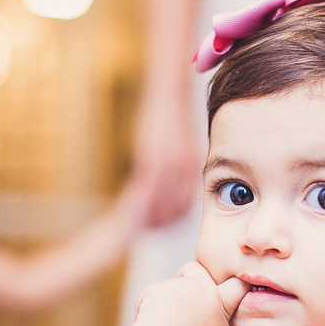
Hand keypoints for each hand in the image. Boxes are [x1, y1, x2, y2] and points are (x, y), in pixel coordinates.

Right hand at [132, 96, 202, 228]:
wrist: (169, 95)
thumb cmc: (172, 119)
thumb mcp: (182, 146)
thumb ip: (181, 166)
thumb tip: (174, 185)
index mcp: (193, 166)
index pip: (185, 204)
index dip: (173, 219)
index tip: (162, 227)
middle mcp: (183, 168)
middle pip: (174, 207)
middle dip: (160, 222)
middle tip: (146, 230)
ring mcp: (168, 163)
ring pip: (160, 201)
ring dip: (148, 216)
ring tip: (136, 225)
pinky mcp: (151, 157)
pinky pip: (147, 188)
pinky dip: (140, 202)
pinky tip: (131, 208)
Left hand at [132, 262, 249, 325]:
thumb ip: (211, 316)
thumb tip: (199, 315)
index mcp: (220, 301)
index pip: (235, 281)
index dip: (228, 280)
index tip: (222, 286)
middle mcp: (201, 288)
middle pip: (193, 268)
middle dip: (184, 275)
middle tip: (176, 299)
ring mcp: (178, 286)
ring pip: (165, 290)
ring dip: (162, 304)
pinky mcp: (156, 290)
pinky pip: (146, 299)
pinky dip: (145, 312)